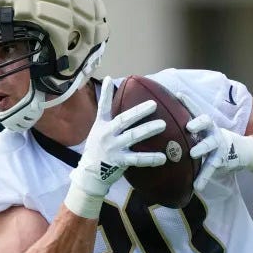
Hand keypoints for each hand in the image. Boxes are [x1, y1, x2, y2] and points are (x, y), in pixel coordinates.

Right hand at [64, 76, 166, 217]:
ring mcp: (113, 148)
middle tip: (154, 104)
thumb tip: (110, 96)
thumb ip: (107, 116)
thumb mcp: (98, 131)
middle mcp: (106, 135)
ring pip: (133, 137)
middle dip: (139, 111)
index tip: (109, 78)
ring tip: (163, 125)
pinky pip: (137, 159)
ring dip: (148, 130)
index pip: (103, 106)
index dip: (105, 92)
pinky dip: (150, 158)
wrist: (90, 174)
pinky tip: (163, 157)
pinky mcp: (119, 162)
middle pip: (124, 120)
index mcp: (101, 125)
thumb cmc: (98, 149)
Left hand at [178, 92, 252, 191]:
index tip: (179, 95)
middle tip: (188, 127)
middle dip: (198, 124)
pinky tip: (197, 187)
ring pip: (210, 145)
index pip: (196, 109)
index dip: (188, 101)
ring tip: (193, 154)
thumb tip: (161, 125)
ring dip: (202, 148)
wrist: (239, 151)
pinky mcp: (220, 161)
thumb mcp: (201, 132)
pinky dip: (203, 178)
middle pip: (206, 123)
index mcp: (206, 123)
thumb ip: (186, 129)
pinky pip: (211, 169)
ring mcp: (218, 146)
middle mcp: (212, 131)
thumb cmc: (210, 140)